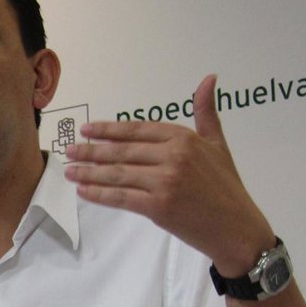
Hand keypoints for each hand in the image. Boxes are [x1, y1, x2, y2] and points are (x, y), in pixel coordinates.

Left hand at [64, 74, 274, 274]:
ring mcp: (164, 182)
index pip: (136, 131)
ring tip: (69, 171)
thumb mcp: (218, 144)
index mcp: (183, 139)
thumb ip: (206, 112)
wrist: (236, 228)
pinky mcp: (158, 207)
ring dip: (89, 172)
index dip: (109, 130)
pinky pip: (120, 197)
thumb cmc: (226, 187)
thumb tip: (209, 78)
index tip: (87, 129)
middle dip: (91, 150)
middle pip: (122, 151)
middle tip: (69, 149)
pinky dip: (99, 194)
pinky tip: (83, 191)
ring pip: (117, 174)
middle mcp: (173, 157)